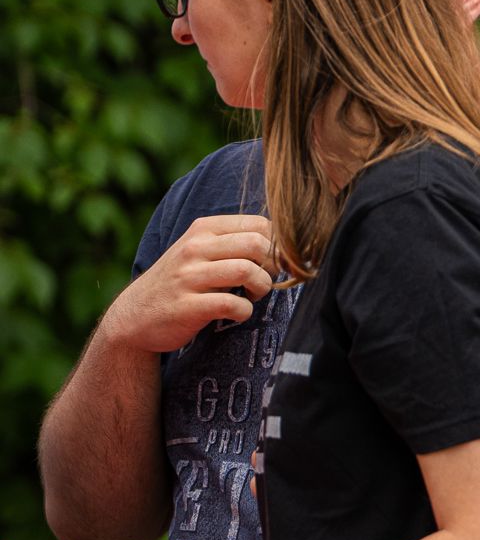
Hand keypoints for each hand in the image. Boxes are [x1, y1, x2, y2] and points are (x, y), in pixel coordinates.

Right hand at [102, 214, 275, 353]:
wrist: (135, 315)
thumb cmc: (181, 281)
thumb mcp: (200, 251)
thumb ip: (235, 242)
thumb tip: (286, 245)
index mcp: (203, 229)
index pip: (259, 224)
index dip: (277, 246)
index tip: (274, 263)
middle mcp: (194, 248)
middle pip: (257, 245)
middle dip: (273, 266)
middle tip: (265, 280)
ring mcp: (188, 277)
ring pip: (248, 271)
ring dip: (261, 288)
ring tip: (252, 295)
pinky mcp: (187, 306)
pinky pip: (232, 304)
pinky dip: (244, 311)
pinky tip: (237, 313)